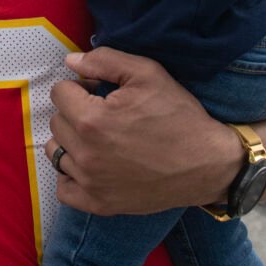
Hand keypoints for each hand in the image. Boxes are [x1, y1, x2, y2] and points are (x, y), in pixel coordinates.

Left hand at [47, 46, 239, 214]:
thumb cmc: (179, 115)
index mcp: (91, 120)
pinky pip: (64, 189)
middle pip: (57, 122)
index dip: (80, 87)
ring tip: (99, 138)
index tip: (99, 92)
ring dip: (72, 141)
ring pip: (56, 153)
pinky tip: (91, 165)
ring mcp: (90, 183)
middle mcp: (85, 154)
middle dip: (75, 112)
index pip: (60, 93)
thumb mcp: (148, 74)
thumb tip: (70, 62)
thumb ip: (105, 61)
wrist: (208, 163)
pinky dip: (71, 176)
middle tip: (105, 114)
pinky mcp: (99, 204)